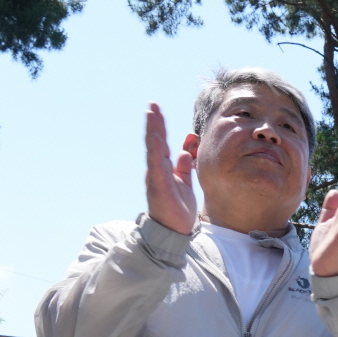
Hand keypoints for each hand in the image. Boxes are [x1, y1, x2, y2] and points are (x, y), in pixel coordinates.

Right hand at [145, 103, 197, 234]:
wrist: (175, 230)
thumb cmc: (178, 209)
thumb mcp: (184, 184)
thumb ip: (184, 168)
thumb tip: (186, 151)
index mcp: (163, 168)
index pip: (161, 143)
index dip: (160, 127)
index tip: (158, 111)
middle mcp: (157, 169)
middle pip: (155, 141)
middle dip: (154, 122)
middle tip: (153, 104)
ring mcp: (156, 176)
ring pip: (153, 149)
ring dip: (153, 130)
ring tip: (151, 113)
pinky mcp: (158, 184)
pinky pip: (156, 164)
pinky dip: (155, 149)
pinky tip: (155, 136)